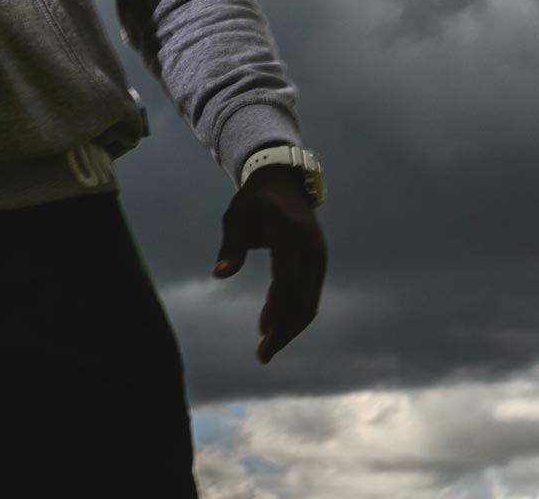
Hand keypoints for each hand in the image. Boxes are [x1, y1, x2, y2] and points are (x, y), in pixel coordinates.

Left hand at [213, 166, 326, 363]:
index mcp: (289, 234)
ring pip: (309, 302)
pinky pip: (309, 294)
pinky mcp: (318, 263)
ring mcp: (318, 257)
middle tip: (263, 355)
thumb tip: (221, 274)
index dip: (277, 308)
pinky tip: (272, 325)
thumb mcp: (237, 216)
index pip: (286, 279)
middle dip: (285, 330)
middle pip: (303, 299)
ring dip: (289, 327)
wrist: (284, 183)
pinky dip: (292, 313)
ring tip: (266, 347)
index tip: (263, 333)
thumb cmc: (254, 202)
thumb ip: (231, 245)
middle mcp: (310, 249)